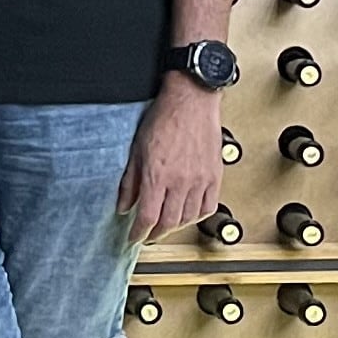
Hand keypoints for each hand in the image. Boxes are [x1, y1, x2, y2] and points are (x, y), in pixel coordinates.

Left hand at [120, 77, 225, 233]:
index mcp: (157, 174)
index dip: (138, 232)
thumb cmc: (164, 117)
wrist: (191, 99)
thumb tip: (123, 205)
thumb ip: (129, 181)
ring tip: (165, 225)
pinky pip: (208, 206)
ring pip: (189, 218)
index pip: (147, 216)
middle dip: (155, 233)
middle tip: (148, 235)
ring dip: (175, 226)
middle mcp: (180, 181)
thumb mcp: (136, 149)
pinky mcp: (214, 175)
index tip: (133, 238)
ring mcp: (200, 179)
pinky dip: (197, 216)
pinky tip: (188, 213)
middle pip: (168, 222)